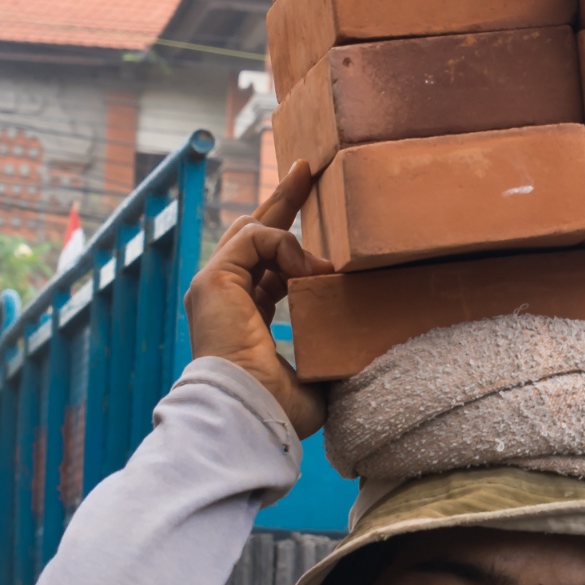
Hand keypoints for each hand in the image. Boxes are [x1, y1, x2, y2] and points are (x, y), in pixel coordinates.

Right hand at [184, 162, 333, 437]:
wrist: (252, 414)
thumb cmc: (282, 408)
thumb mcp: (319, 372)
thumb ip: (335, 348)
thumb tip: (371, 343)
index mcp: (247, 319)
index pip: (267, 267)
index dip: (291, 244)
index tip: (317, 220)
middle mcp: (226, 298)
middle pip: (252, 234)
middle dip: (282, 201)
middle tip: (307, 169)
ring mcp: (215, 287)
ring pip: (250, 229)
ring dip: (288, 212)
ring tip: (316, 205)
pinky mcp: (213, 280)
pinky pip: (253, 238)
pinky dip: (285, 245)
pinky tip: (310, 270)